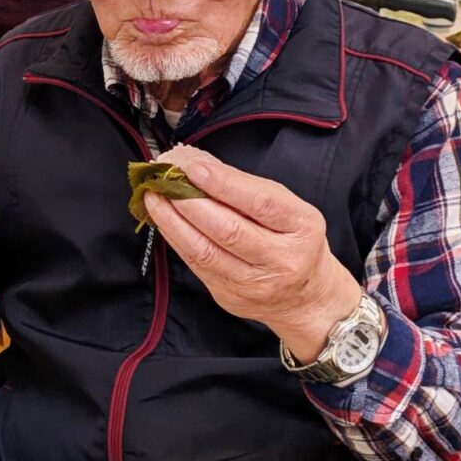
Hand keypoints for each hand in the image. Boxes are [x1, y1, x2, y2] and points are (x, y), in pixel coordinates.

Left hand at [143, 146, 360, 362]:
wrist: (306, 296)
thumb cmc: (293, 240)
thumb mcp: (287, 206)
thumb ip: (246, 187)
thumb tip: (199, 164)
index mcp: (301, 228)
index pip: (260, 203)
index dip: (223, 184)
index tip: (192, 167)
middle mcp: (281, 259)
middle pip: (228, 230)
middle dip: (189, 202)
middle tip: (164, 180)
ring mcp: (254, 283)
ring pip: (205, 251)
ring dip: (173, 221)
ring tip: (154, 197)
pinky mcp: (229, 296)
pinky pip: (196, 265)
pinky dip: (176, 239)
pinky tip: (164, 220)